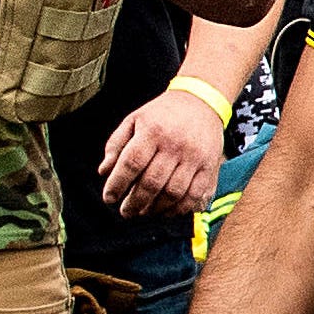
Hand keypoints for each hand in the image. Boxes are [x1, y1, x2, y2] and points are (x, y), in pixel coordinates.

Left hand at [98, 91, 224, 217]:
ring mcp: (194, 157)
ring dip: (155, 208)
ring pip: (173, 193)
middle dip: (134, 202)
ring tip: (143, 212)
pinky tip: (166, 211)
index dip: (117, 184)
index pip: (131, 163)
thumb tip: (104, 172)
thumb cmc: (162, 114)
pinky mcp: (209, 166)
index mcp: (153, 131)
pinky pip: (194, 195)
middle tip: (125, 212)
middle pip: (152, 182)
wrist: (201, 101)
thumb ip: (116, 144)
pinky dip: (179, 209)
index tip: (109, 198)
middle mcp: (175, 145)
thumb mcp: (134, 120)